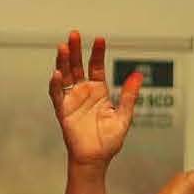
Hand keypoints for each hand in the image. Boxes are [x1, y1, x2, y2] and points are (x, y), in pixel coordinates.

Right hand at [49, 32, 140, 168]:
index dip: (97, 53)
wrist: (96, 159)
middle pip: (77, 66)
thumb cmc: (109, 141)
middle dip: (76, 50)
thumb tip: (138, 74)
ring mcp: (72, 101)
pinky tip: (57, 73)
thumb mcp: (124, 115)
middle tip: (74, 34)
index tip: (99, 39)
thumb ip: (129, 95)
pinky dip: (56, 85)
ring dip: (63, 62)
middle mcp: (83, 93)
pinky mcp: (63, 112)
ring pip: (65, 77)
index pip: (96, 66)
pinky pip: (57, 96)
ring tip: (63, 47)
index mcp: (99, 91)